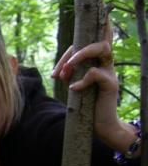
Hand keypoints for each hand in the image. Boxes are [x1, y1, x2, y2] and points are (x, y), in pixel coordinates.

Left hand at [51, 23, 123, 147]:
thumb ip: (68, 75)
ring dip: (82, 54)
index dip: (67, 54)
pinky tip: (73, 89)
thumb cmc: (86, 104)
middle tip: (62, 69)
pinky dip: (81, 80)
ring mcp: (110, 72)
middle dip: (74, 51)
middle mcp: (105, 63)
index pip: (84, 45)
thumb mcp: (73, 86)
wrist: (100, 125)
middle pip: (96, 40)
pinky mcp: (111, 84)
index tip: (54, 75)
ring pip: (102, 48)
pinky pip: (96, 73)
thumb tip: (61, 70)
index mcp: (96, 62)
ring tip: (67, 69)